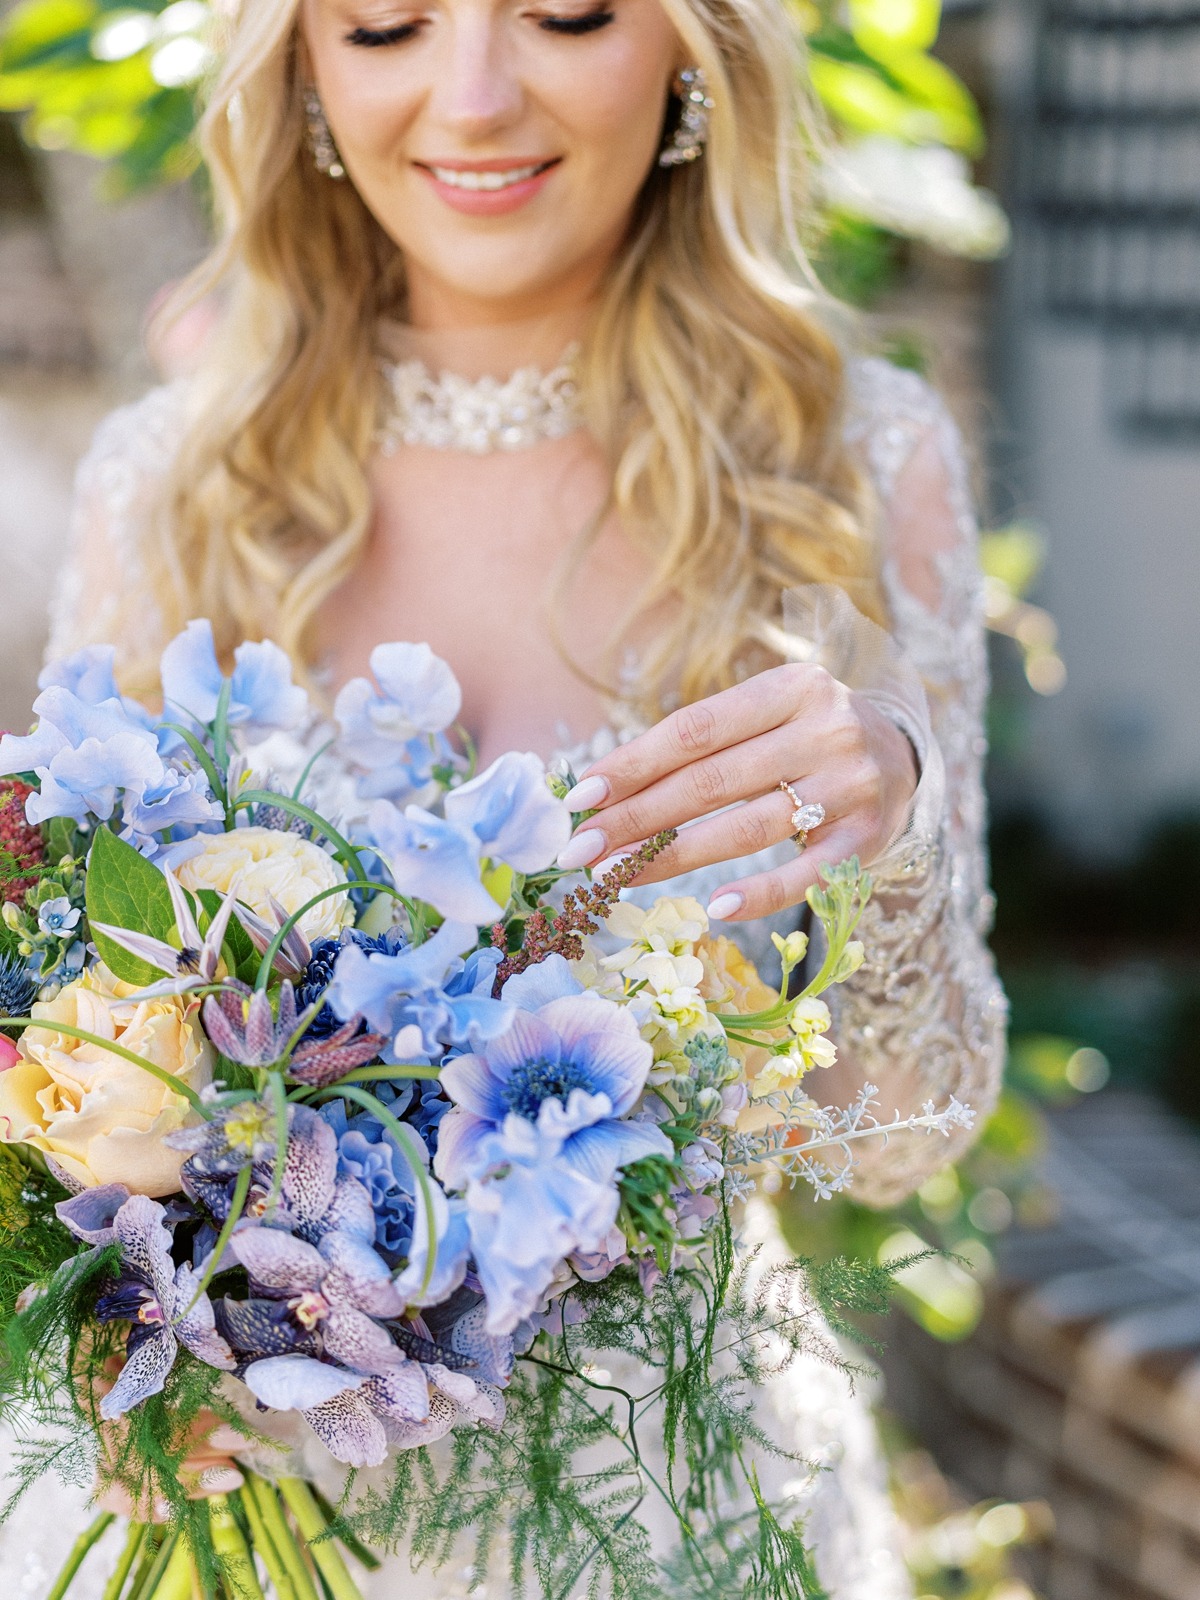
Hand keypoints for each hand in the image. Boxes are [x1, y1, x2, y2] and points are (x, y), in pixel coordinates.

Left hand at [556, 664, 918, 920]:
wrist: (905, 756)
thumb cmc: (805, 736)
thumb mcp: (767, 714)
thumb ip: (702, 743)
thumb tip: (606, 789)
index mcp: (792, 686)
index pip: (695, 729)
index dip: (633, 763)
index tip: (581, 796)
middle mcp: (827, 729)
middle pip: (713, 781)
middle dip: (638, 817)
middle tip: (581, 848)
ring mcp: (851, 786)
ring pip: (748, 828)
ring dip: (674, 857)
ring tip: (619, 875)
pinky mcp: (868, 839)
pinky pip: (804, 875)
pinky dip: (757, 892)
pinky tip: (712, 907)